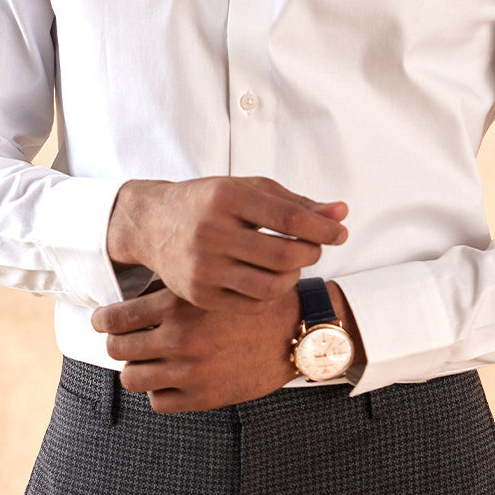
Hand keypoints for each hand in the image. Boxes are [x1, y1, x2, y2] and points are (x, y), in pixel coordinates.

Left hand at [91, 286, 301, 411]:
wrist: (295, 330)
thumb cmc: (250, 301)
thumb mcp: (209, 283)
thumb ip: (170, 291)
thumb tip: (126, 299)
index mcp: (178, 303)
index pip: (115, 318)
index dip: (103, 320)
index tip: (103, 321)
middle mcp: (180, 337)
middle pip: (117, 349)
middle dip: (116, 344)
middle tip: (123, 341)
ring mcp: (190, 370)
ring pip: (132, 379)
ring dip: (136, 370)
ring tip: (145, 362)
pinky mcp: (204, 397)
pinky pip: (158, 401)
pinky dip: (159, 391)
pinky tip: (170, 378)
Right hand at [106, 175, 347, 312]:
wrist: (152, 224)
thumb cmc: (209, 202)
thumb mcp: (249, 190)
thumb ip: (295, 203)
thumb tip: (342, 212)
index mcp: (227, 197)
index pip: (289, 219)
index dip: (323, 228)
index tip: (340, 232)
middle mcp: (212, 232)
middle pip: (283, 256)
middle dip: (311, 254)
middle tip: (313, 248)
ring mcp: (203, 267)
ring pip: (270, 286)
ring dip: (294, 278)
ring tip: (292, 265)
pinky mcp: (198, 294)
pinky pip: (252, 305)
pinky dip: (272, 294)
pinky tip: (271, 279)